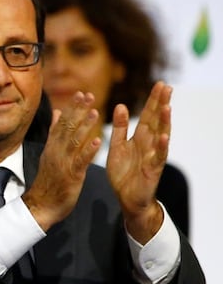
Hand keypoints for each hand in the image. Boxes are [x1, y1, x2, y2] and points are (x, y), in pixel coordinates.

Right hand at [21, 91, 101, 230]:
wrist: (40, 206)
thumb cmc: (48, 181)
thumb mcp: (49, 153)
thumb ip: (54, 133)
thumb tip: (57, 113)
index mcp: (52, 146)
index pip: (62, 123)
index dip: (72, 108)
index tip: (81, 93)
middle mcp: (56, 152)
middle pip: (67, 128)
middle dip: (78, 111)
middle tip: (89, 95)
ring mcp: (63, 163)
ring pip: (74, 142)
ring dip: (84, 127)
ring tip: (95, 112)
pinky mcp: (71, 176)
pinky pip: (81, 162)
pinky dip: (89, 151)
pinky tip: (98, 142)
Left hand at [106, 81, 171, 242]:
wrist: (127, 199)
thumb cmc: (124, 173)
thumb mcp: (117, 148)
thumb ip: (119, 129)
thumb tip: (121, 105)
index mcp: (139, 138)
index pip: (147, 115)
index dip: (152, 101)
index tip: (159, 84)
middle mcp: (149, 144)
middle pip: (156, 121)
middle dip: (161, 104)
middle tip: (167, 87)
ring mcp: (153, 156)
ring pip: (160, 136)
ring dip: (164, 122)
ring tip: (167, 107)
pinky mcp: (153, 169)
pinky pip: (158, 157)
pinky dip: (160, 147)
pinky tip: (163, 136)